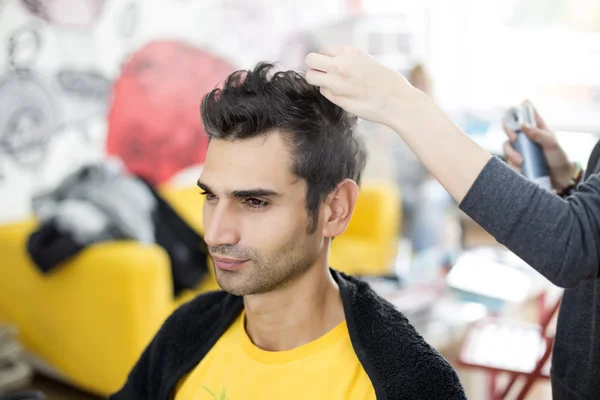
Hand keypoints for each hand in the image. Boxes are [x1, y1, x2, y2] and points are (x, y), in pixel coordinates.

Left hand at [304, 45, 421, 127]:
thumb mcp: (364, 60)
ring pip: (311, 77)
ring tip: (332, 85)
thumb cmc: (384, 81)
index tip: (331, 66)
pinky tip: (344, 95)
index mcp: (348, 51)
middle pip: (310, 60)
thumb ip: (345, 59)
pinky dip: (329, 93)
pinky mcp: (336, 97)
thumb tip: (326, 63)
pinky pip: (323, 92)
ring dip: (318, 81)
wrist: (396, 100)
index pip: (322, 50)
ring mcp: (336, 81)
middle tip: (322, 74)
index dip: (325, 59)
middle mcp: (340, 64)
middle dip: (314, 67)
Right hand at [502, 101, 574, 189]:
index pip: (528, 114)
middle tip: (514, 137)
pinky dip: (511, 162)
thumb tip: (523, 125)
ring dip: (511, 152)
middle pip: (511, 128)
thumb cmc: (558, 158)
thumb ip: (539, 134)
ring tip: (521, 160)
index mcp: (537, 128)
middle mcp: (526, 137)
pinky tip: (520, 166)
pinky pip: (508, 159)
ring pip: (507, 145)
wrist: (559, 178)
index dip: (521, 109)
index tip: (516, 107)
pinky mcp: (516, 161)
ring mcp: (520, 149)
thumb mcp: (552, 144)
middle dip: (509, 131)